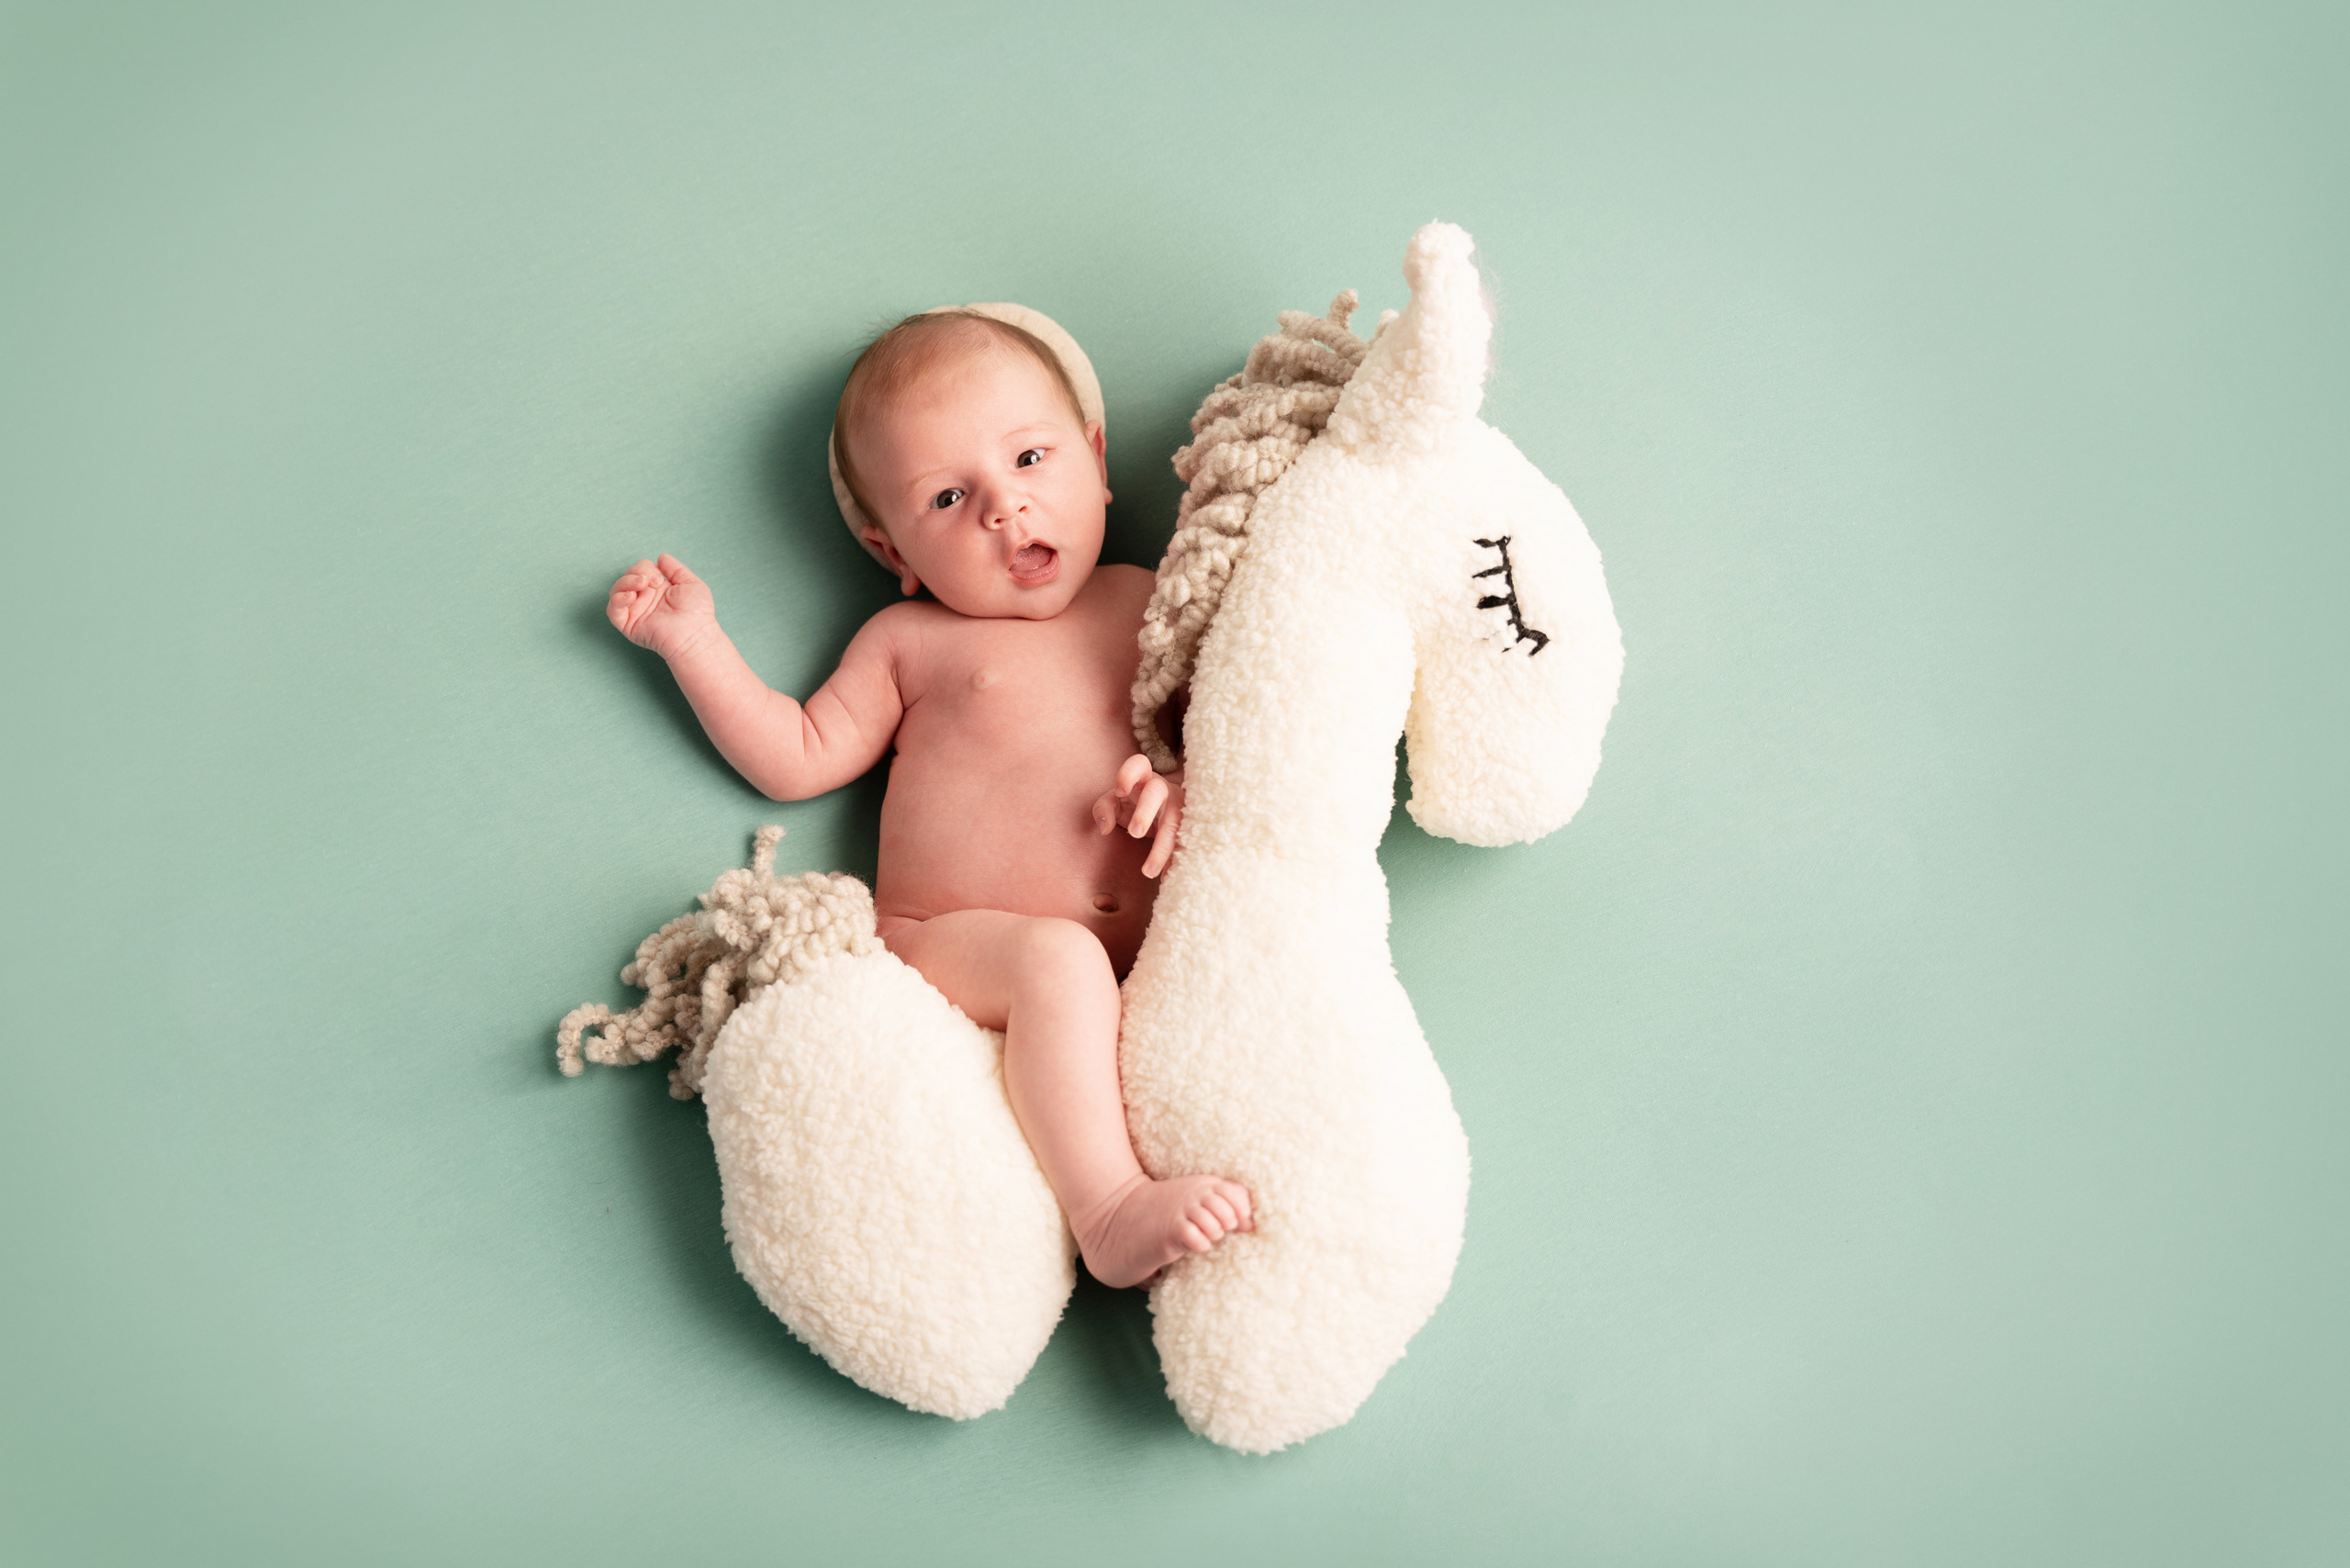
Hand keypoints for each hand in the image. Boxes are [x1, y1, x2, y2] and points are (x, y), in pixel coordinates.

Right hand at [608, 554, 717, 660]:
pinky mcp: (628, 624)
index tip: (660, 577)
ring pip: (616, 590)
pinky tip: (631, 596)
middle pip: (627, 577)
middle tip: (654, 582)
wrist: (695, 632)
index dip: (646, 567)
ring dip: (626, 582)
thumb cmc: (697, 611)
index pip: (640, 570)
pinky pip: (612, 610)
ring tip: (642, 585)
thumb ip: (675, 568)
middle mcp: (644, 598)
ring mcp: (635, 611)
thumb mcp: (690, 582)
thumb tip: (661, 557)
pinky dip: (618, 599)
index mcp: (657, 589)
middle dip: (637, 572)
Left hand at [1093, 754, 1182, 876]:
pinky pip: (1183, 843)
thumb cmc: (1135, 801)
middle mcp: (1164, 789)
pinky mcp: (1189, 825)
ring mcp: (1179, 807)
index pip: (1138, 764)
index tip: (1119, 791)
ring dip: (1162, 847)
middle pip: (1156, 792)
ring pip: (1173, 823)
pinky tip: (1167, 876)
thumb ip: (1104, 809)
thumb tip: (1104, 829)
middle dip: (1145, 812)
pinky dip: (1174, 861)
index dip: (1128, 774)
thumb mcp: (1116, 802)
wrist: (1164, 808)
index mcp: (1144, 777)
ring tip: (1148, 871)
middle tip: (1135, 833)